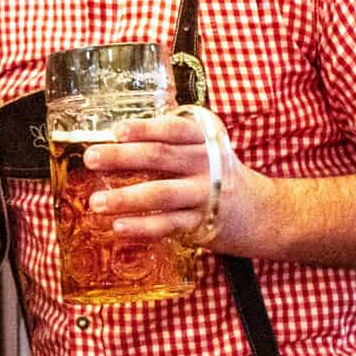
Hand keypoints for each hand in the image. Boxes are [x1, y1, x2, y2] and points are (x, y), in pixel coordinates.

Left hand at [82, 110, 243, 251]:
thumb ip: (170, 145)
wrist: (264, 213)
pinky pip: (169, 224)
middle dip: (122, 157)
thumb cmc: (219, 176)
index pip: (174, 129)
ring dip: (125, 198)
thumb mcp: (204, 151)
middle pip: (161, 157)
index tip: (116, 130)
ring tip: (96, 202)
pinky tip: (119, 227)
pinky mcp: (204, 224)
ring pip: (162, 193)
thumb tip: (113, 144)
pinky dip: (142, 226)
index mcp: (205, 140)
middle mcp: (207, 164)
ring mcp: (206, 195)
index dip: (145, 128)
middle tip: (91, 158)